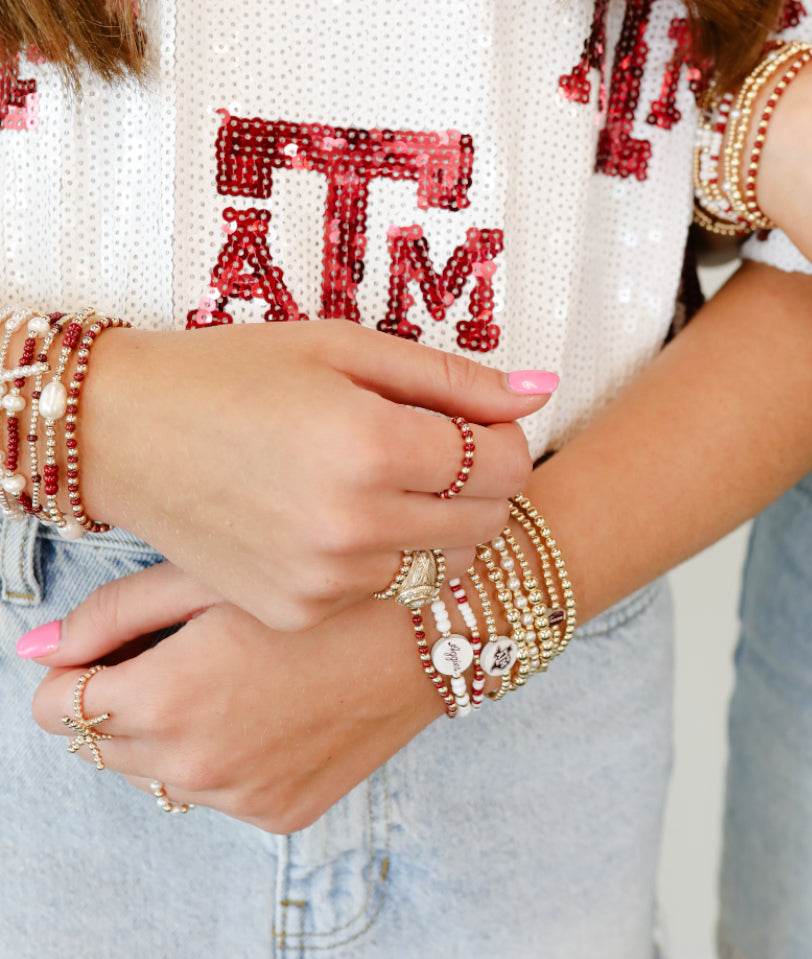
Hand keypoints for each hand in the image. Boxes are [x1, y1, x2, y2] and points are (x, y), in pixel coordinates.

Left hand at [27, 560, 442, 831]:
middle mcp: (196, 765)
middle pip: (100, 745)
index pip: (57, 709)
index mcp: (169, 697)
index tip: (110, 643)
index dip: (75, 670)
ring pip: (155, 773)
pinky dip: (222, 755)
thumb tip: (35, 651)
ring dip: (168, 730)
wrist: (432, 629)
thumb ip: (109, 615)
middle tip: (181, 647)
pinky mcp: (279, 814)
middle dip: (119, 698)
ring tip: (232, 675)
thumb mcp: (208, 576)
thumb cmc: (319, 584)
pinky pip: (215, 791)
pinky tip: (269, 706)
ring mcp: (239, 798)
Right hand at [80, 322, 554, 628]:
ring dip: (434, 525)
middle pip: (487, 522)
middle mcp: (355, 524)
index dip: (501, 438)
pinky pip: (382, 590)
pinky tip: (334, 518)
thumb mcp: (345, 348)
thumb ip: (452, 377)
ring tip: (379, 482)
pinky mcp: (298, 610)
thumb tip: (541, 391)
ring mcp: (324, 579)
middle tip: (428, 450)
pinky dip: (379, 557)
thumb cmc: (235, 373)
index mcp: (374, 446)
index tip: (469, 422)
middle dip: (478, 484)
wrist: (123, 432)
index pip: (506, 464)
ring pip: (441, 563)